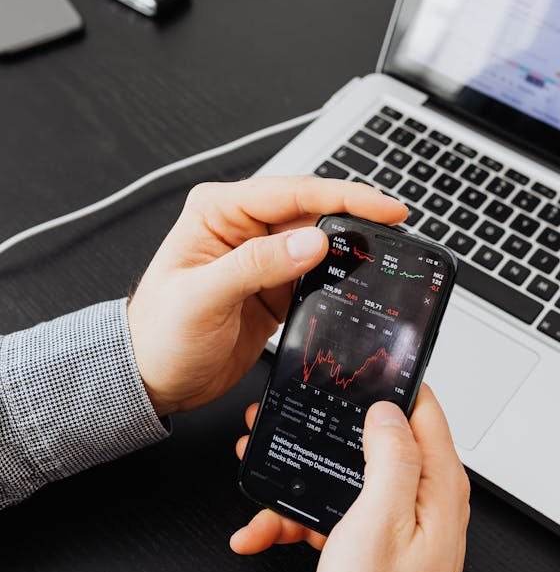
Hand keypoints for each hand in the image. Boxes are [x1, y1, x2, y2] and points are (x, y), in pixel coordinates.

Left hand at [127, 176, 406, 415]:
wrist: (151, 380)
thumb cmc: (157, 335)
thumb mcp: (202, 298)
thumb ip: (256, 266)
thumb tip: (311, 242)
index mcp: (218, 211)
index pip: (291, 192)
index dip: (343, 196)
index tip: (382, 206)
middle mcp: (243, 228)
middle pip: (313, 211)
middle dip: (355, 218)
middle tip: (395, 230)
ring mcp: (263, 258)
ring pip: (320, 242)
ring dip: (350, 248)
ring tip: (385, 255)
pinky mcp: (275, 287)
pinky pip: (317, 273)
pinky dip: (340, 277)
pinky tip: (359, 281)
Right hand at [231, 385, 469, 571]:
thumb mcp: (380, 524)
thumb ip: (391, 458)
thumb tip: (388, 410)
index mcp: (436, 487)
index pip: (423, 410)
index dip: (386, 386)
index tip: (351, 374)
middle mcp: (423, 500)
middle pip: (373, 441)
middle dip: (327, 433)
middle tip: (286, 424)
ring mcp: (398, 524)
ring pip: (345, 479)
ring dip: (301, 481)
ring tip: (260, 482)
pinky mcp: (374, 546)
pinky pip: (335, 516)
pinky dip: (298, 522)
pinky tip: (264, 532)